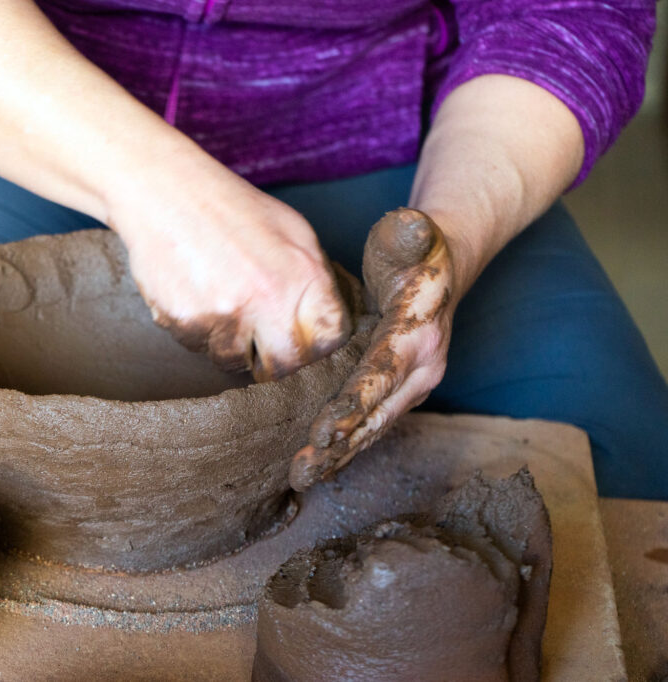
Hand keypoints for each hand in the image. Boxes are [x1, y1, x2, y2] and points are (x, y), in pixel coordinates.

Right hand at [110, 162, 351, 380]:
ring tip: (221, 304)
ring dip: (231, 344)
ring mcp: (224, 315)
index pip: (330, 339)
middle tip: (264, 340)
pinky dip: (198, 330)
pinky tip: (195, 295)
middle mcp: (267, 299)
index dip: (318, 343)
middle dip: (276, 359)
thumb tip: (328, 321)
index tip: (304, 338)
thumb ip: (315, 279)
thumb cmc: (230, 208)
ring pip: (235, 362)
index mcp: (303, 274)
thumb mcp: (292, 230)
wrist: (166, 193)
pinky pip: (197, 347)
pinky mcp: (185, 323)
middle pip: (285, 366)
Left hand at [289, 208, 453, 490]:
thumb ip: (409, 232)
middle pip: (376, 414)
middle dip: (339, 445)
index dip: (352, 405)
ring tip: (303, 477)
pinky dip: (348, 445)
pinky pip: (373, 423)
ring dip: (339, 454)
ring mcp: (414, 385)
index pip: (381, 376)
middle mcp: (423, 369)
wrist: (442, 266)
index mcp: (421, 336)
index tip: (322, 430)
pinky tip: (321, 463)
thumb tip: (409, 225)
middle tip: (301, 470)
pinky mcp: (400, 392)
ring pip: (374, 427)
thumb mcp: (413, 233)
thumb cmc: (415, 249)